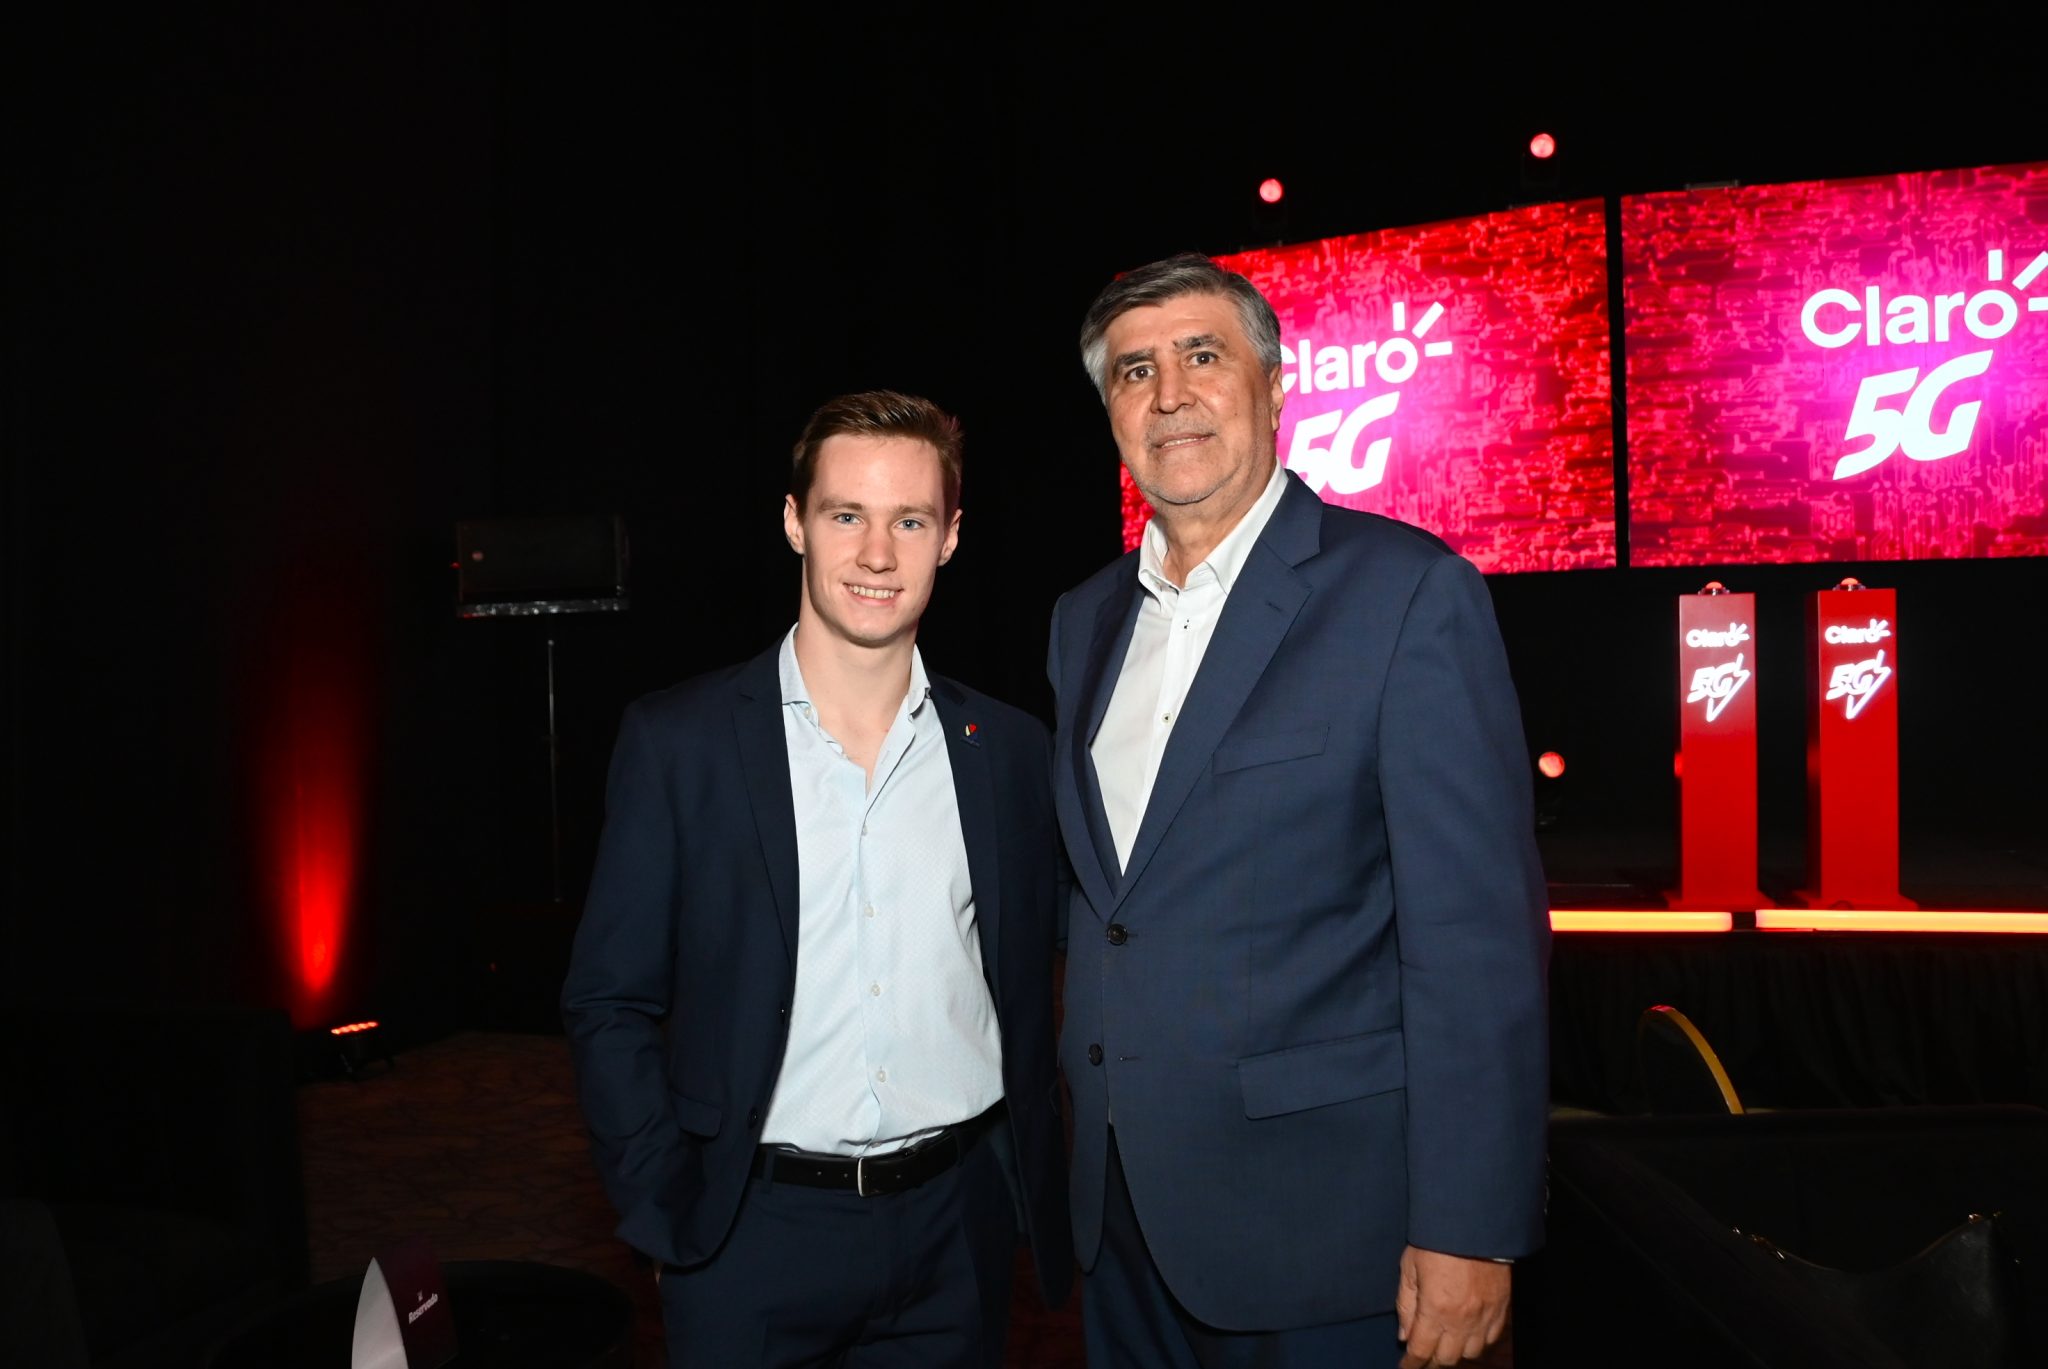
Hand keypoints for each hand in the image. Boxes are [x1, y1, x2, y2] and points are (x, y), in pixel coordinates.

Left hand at [1395, 1246, 1509, 1367]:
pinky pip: (1490, 1339)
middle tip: (1423, 1355)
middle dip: (1432, 1360)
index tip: (1405, 1368)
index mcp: (1436, 1310)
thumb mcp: (1410, 1268)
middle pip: (1447, 1358)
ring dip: (1456, 1352)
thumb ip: (1406, 1305)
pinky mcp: (1501, 1309)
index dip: (1411, 1364)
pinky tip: (1467, 1334)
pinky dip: (1478, 1342)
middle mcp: (1462, 1319)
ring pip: (1470, 1353)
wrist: (1474, 1224)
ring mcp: (1484, 1316)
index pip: (1421, 1350)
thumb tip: (1404, 1335)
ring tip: (1445, 1343)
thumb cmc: (1436, 1241)